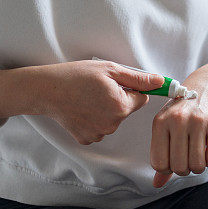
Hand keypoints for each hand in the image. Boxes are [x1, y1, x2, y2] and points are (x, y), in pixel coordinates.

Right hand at [35, 60, 164, 144]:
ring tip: (88, 97)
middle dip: (119, 98)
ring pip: (114, 119)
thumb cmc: (76, 76)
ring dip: (106, 109)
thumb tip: (160, 81)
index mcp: (121, 106)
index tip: (120, 82)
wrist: (47, 90)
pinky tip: (82, 108)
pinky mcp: (87, 139)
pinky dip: (94, 119)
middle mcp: (112, 124)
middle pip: (127, 109)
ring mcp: (99, 134)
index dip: (132, 88)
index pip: (142, 99)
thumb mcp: (109, 69)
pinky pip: (100, 128)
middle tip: (100, 87)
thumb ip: (138, 78)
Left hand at [150, 65, 207, 187]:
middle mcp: (177, 120)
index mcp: (160, 122)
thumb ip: (162, 155)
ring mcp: (198, 121)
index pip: (159, 163)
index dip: (168, 168)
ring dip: (199, 165)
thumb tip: (157, 184)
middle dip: (185, 168)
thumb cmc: (183, 110)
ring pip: (197, 165)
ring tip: (199, 153)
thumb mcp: (167, 126)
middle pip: (179, 167)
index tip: (174, 158)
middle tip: (188, 157)